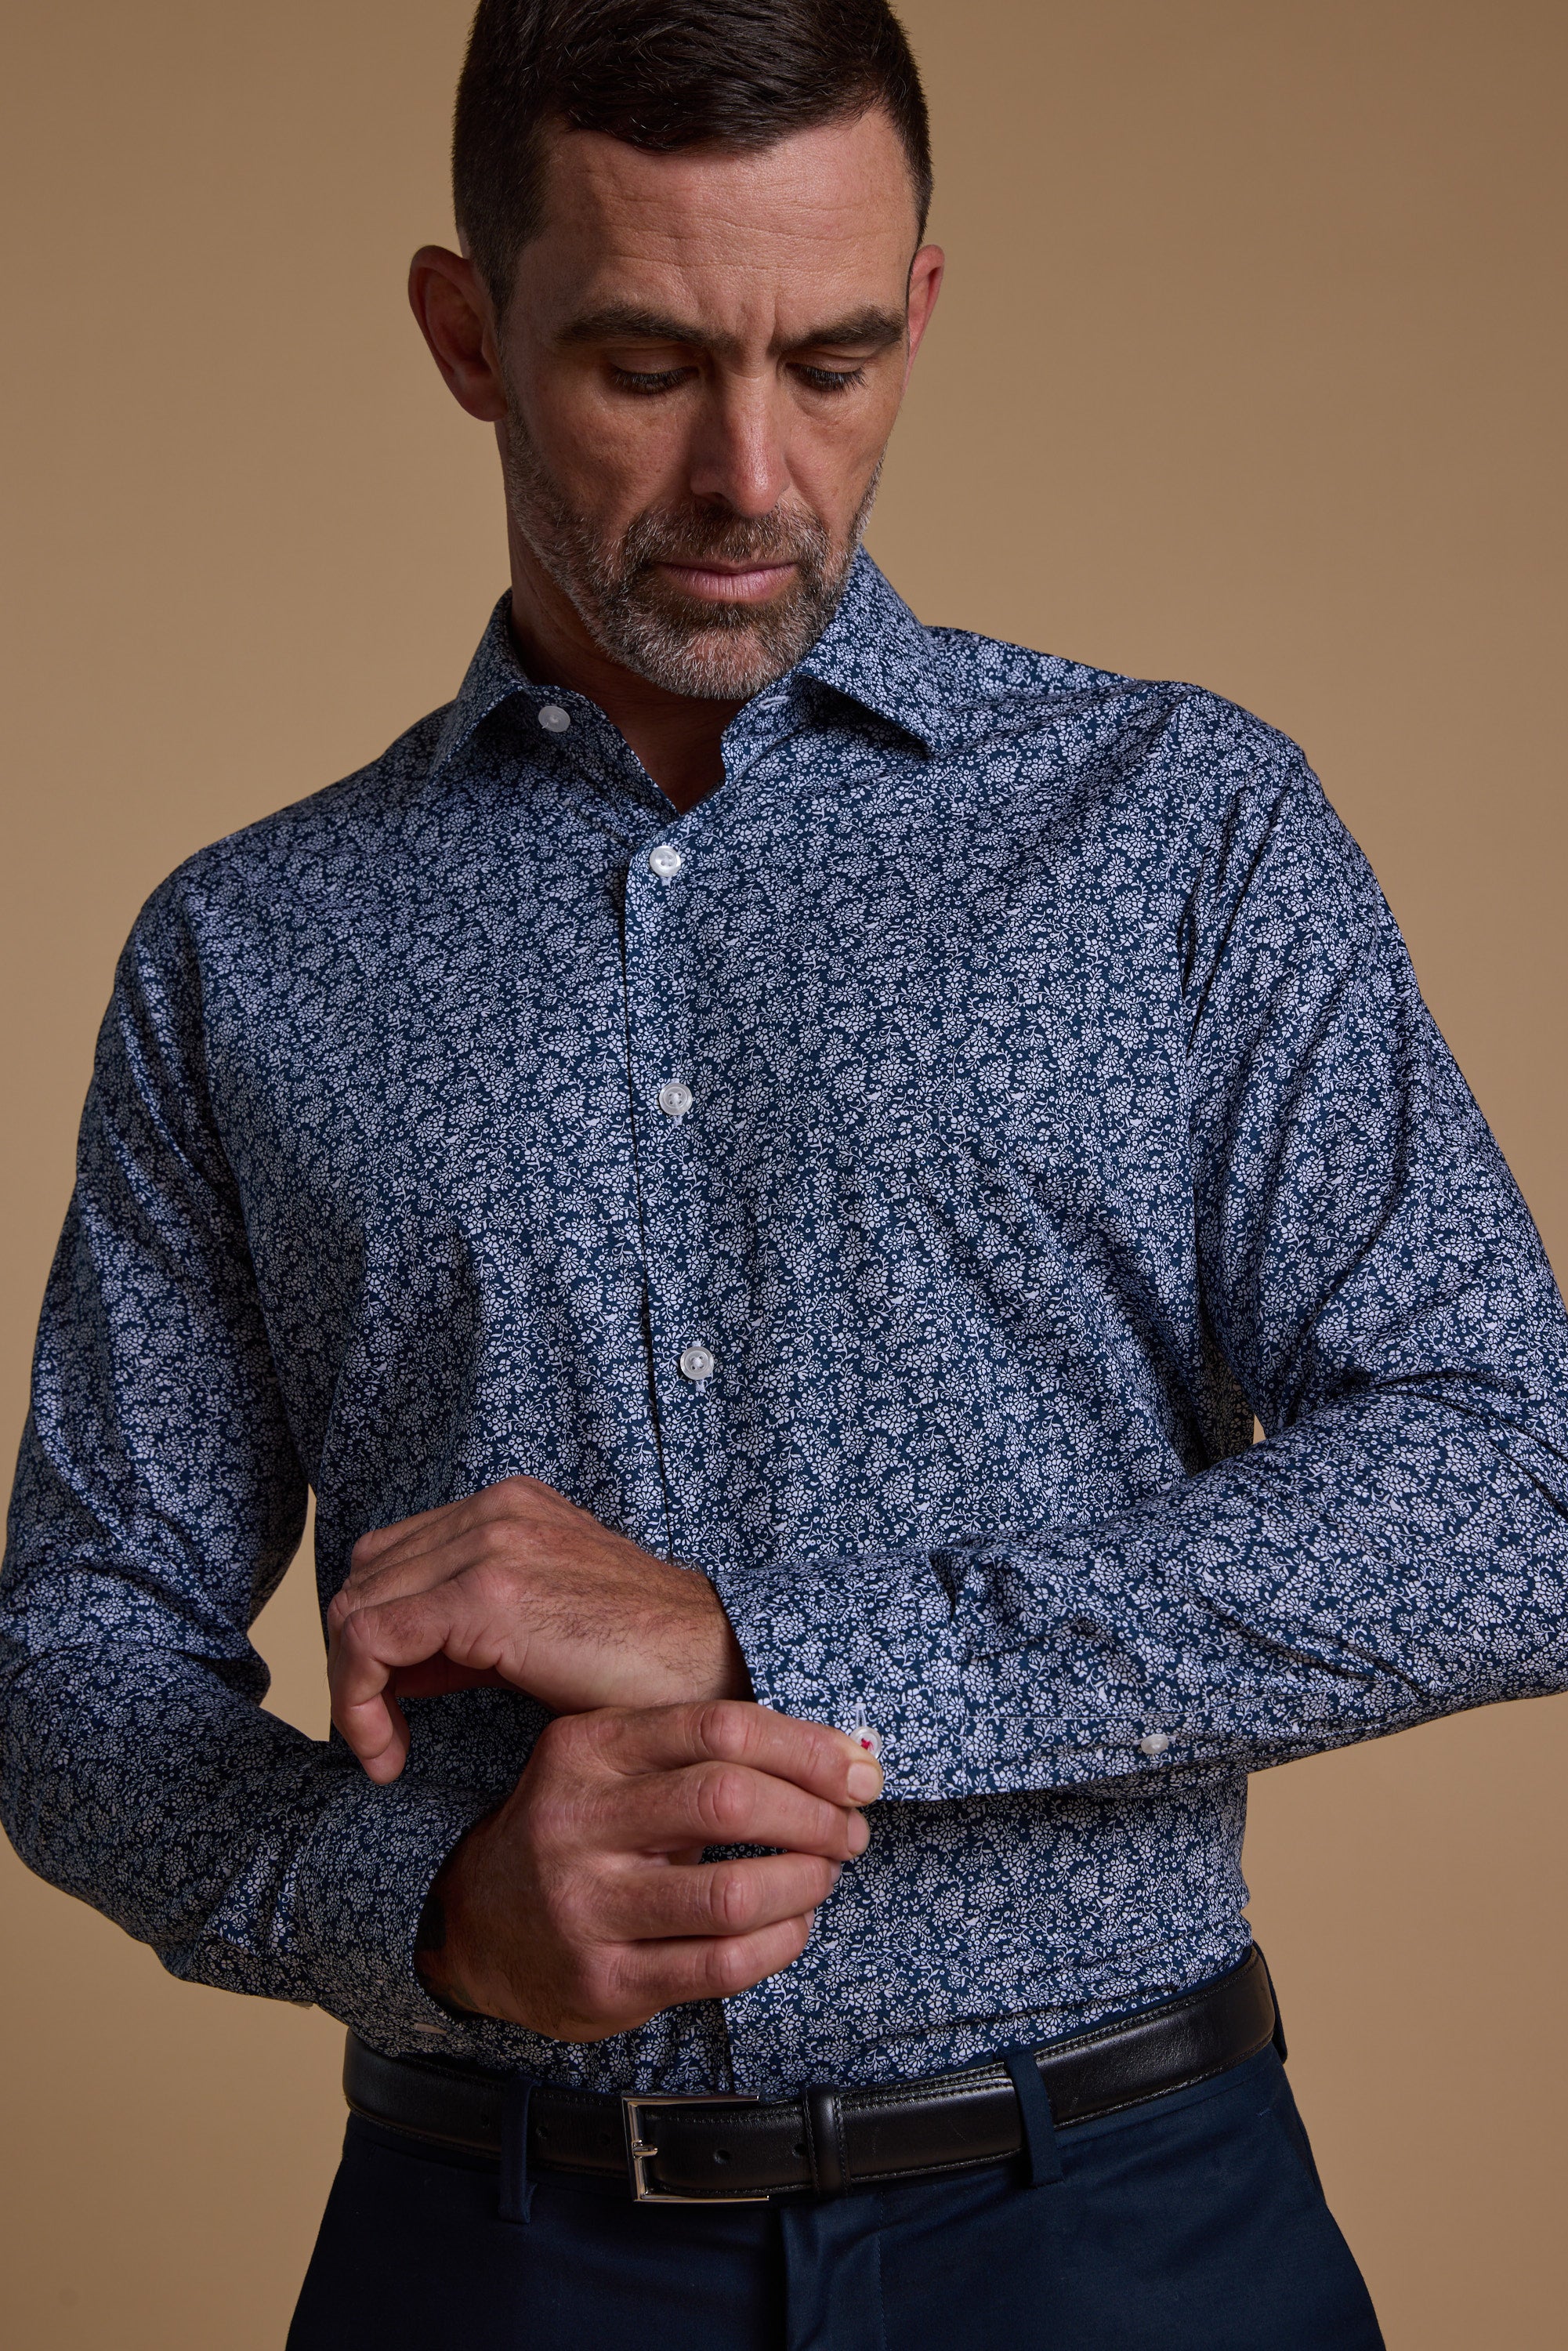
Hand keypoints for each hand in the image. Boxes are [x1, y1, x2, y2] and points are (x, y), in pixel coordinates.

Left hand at [327, 1475, 746, 1782]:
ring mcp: (490, 1544)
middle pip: (363, 1581)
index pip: (389, 1560)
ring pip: (353, 1611)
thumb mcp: (540, 1630)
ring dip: (352, 1692)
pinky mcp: (486, 1594)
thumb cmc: (643, 1666)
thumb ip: (467, 1632)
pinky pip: (370, 1642)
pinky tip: (391, 1755)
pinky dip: (359, 1704)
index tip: (395, 1711)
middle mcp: (495, 1510)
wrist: (715, 1666)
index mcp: (509, 1508)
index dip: (374, 1638)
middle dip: (356, 1666)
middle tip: (384, 1737)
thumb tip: (391, 1668)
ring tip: (387, 1752)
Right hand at [415, 1701, 882, 2038]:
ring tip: (824, 1874)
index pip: (718, 1727)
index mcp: (585, 1749)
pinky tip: (793, 1924)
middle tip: (851, 1828)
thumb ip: (703, 1751)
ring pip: (731, 1894)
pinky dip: (780, 1942)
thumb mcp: (613, 1766)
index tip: (857, 1769)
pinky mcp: (601, 1981)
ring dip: (805, 1882)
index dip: (806, 1748)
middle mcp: (575, 1822)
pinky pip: (720, 1965)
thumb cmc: (581, 1831)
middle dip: (815, 1816)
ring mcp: (583, 1907)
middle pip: (728, 1801)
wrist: (479, 1927)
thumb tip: (844, 1754)